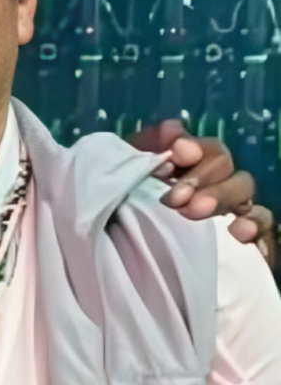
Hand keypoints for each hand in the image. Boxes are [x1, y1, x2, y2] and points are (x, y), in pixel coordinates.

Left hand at [129, 120, 275, 266]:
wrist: (122, 255)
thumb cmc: (122, 208)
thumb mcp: (124, 173)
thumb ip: (147, 146)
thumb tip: (175, 129)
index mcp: (189, 164)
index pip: (205, 147)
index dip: (191, 151)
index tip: (166, 164)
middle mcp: (215, 182)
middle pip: (224, 166)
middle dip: (199, 178)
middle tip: (174, 199)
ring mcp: (233, 210)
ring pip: (243, 190)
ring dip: (221, 197)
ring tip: (194, 211)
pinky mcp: (246, 243)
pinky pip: (263, 227)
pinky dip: (254, 224)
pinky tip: (238, 232)